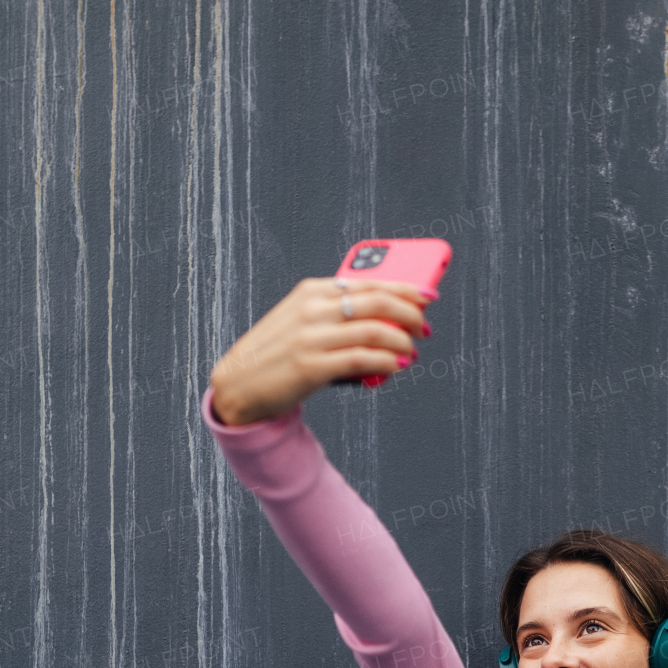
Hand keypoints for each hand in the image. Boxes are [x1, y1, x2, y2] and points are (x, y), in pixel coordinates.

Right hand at [209, 278, 430, 425]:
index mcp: (312, 291)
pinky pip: (362, 360)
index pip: (369, 282)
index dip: (405, 289)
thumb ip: (337, 314)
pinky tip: (397, 366)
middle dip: (411, 314)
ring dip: (402, 342)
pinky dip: (386, 362)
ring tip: (411, 352)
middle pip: (378, 302)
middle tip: (424, 328)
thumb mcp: (302, 321)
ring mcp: (311, 338)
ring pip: (374, 331)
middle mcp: (312, 309)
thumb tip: (387, 319)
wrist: (239, 385)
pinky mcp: (311, 367)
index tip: (427, 297)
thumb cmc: (278, 354)